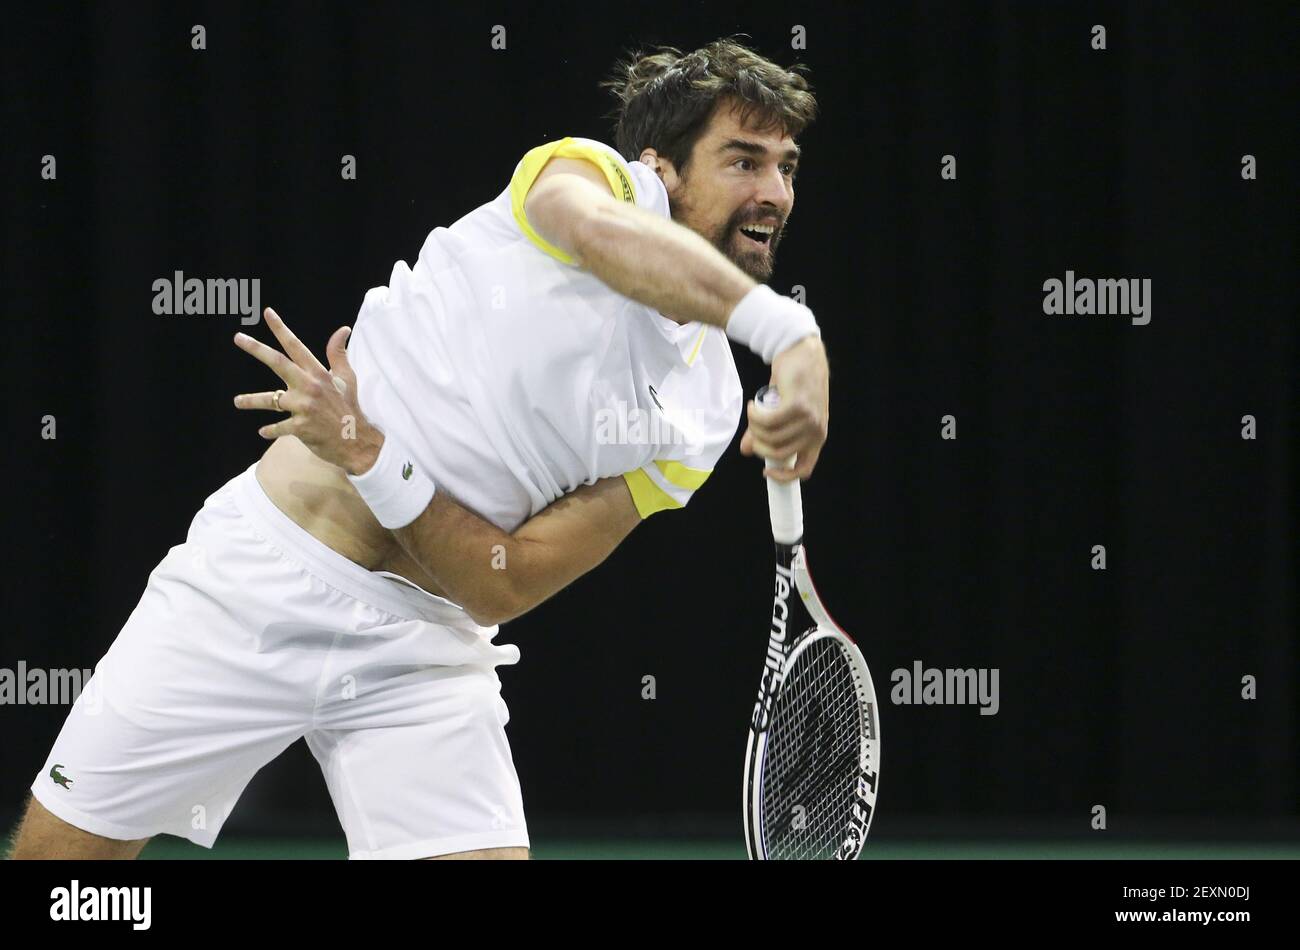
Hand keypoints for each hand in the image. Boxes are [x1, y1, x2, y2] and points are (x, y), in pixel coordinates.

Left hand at [232, 308, 382, 474]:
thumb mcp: (347, 378)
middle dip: (256, 348)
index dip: (281, 329)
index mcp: (318, 373)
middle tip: (238, 337)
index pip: (296, 346)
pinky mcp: (301, 428)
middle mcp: (309, 387)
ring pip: (270, 400)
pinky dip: (270, 430)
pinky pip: (278, 427)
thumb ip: (338, 354)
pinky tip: (263, 432)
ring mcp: (304, 407)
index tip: (268, 313)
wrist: (357, 441)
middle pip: (278, 363)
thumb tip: (343, 329)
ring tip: (237, 401)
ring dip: (251, 400)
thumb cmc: (349, 407)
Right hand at [738, 335, 828, 481]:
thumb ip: (765, 433)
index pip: (805, 469)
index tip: (765, 471)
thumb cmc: (793, 384)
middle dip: (759, 445)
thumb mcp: (781, 413)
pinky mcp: (797, 405)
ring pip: (771, 437)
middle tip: (752, 429)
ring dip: (755, 427)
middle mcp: (816, 431)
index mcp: (816, 437)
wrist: (802, 353)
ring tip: (753, 413)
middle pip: (778, 454)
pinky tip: (752, 406)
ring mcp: (808, 418)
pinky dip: (754, 415)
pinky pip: (768, 421)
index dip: (784, 476)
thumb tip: (746, 451)